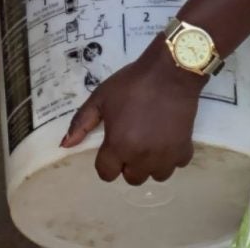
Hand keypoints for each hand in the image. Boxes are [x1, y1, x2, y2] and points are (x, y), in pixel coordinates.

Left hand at [60, 40, 203, 185]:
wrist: (170, 71)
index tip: (112, 146)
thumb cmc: (132, 82)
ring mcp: (165, 157)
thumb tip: (65, 144)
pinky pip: (176, 165)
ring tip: (151, 140)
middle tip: (133, 139)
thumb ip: (82, 122)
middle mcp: (141, 158)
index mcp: (118, 145)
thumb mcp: (101, 96)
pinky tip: (168, 137)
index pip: (106, 174)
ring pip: (155, 176)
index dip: (107, 161)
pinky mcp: (184, 150)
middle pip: (132, 178)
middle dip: (129, 163)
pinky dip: (172, 155)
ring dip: (151, 163)